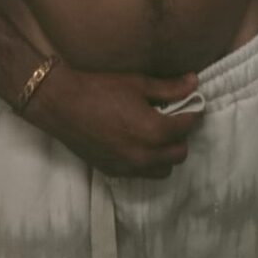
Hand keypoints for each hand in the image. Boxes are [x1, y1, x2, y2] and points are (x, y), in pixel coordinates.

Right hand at [23, 62, 203, 178]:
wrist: (63, 105)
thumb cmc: (101, 90)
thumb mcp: (138, 84)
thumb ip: (169, 88)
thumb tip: (194, 83)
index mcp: (154, 131)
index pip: (187, 127)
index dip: (191, 112)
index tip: (189, 104)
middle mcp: (145, 155)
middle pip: (179, 153)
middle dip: (180, 136)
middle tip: (171, 118)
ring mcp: (128, 167)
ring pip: (162, 169)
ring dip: (165, 153)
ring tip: (155, 133)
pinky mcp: (113, 172)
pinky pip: (141, 174)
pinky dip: (147, 161)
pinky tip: (137, 142)